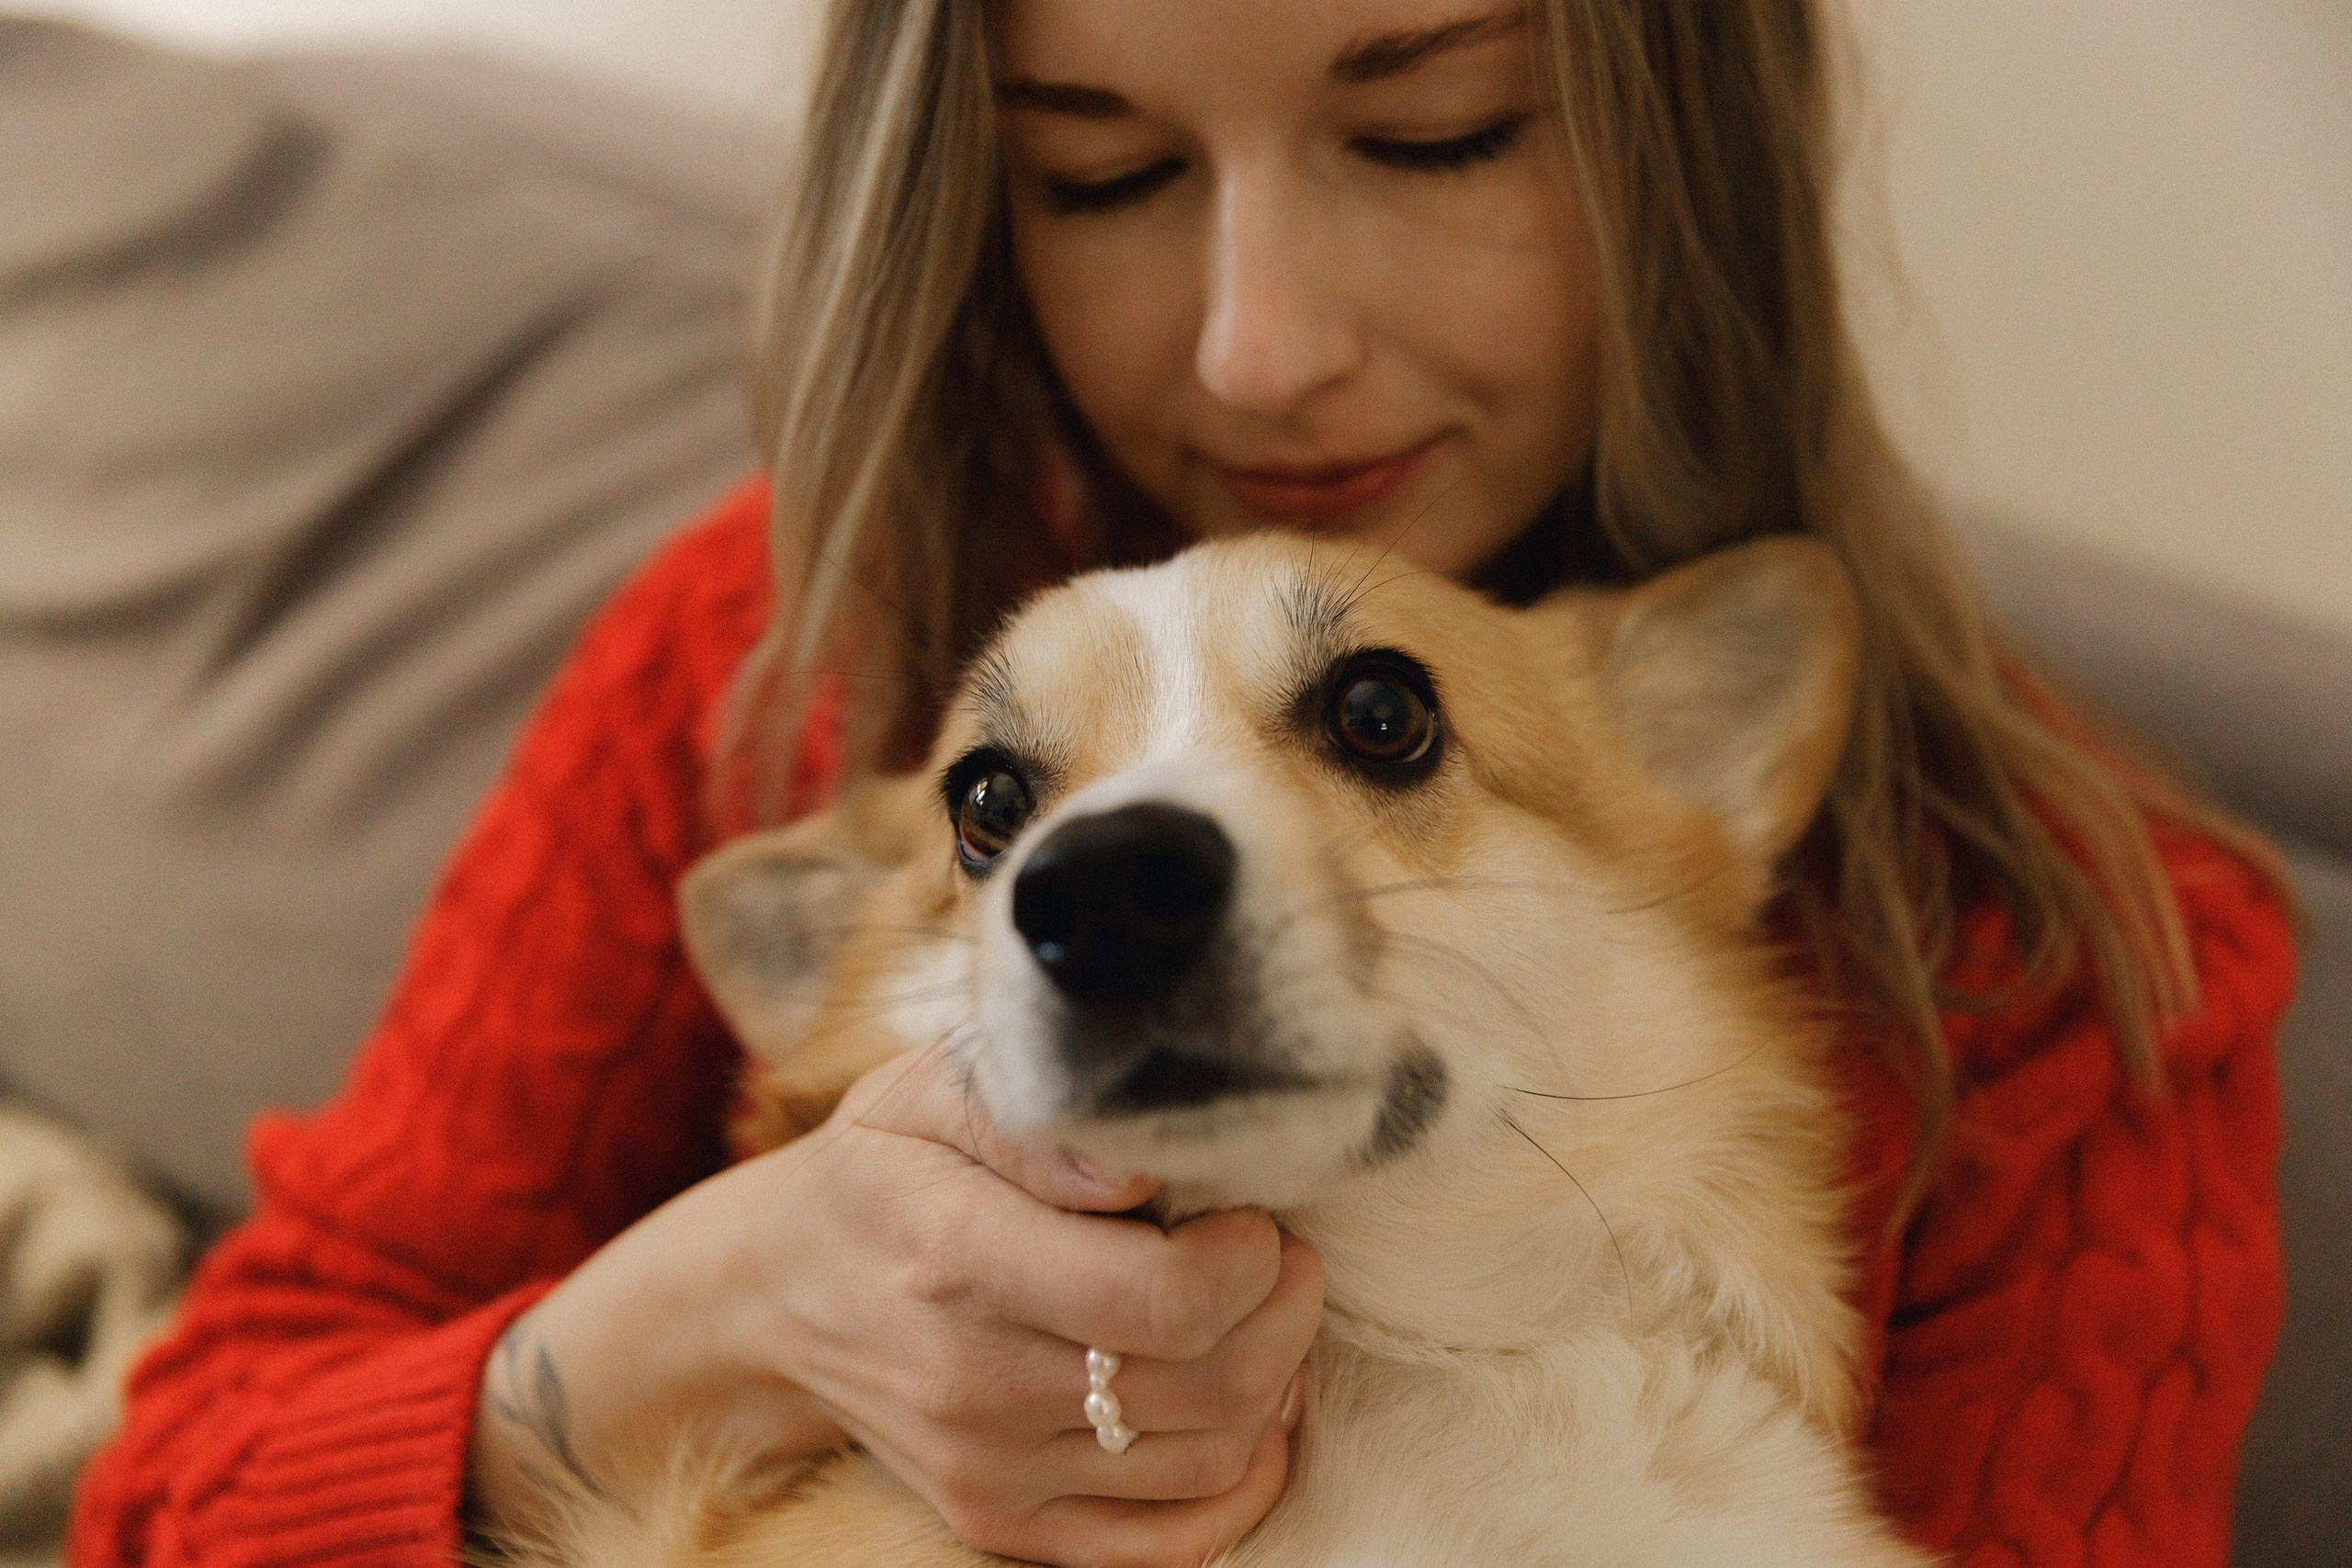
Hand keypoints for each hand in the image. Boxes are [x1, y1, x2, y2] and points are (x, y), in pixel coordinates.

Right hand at [467, 1044, 1322, 1567]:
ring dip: (1275, 1380)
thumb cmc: (878, 1172)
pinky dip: (1244, 1479)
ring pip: (1213, 1458)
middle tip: (1278, 1251)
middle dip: (1286, 1307)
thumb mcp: (923, 1093)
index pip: (1162, 1297)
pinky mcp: (1001, 1523)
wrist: (772, 1298)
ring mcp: (988, 1468)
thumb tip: (1138, 1166)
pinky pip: (1174, 1540)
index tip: (1249, 1212)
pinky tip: (1245, 1409)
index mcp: (956, 1253)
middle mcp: (971, 1379)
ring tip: (1257, 1313)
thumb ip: (1033, 1117)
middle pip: (1212, 1381)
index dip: (1249, 1258)